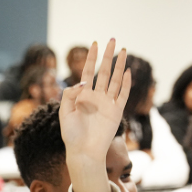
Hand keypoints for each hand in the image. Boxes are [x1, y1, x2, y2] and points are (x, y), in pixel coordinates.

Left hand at [60, 39, 130, 191]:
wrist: (83, 152)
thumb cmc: (72, 135)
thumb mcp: (64, 113)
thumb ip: (70, 95)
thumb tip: (83, 82)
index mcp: (82, 96)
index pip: (88, 72)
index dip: (92, 58)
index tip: (95, 43)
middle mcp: (96, 97)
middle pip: (103, 72)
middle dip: (108, 56)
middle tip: (113, 40)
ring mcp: (107, 104)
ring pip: (114, 80)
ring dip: (119, 65)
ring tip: (123, 51)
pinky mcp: (116, 112)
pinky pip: (122, 95)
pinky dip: (125, 84)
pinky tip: (126, 72)